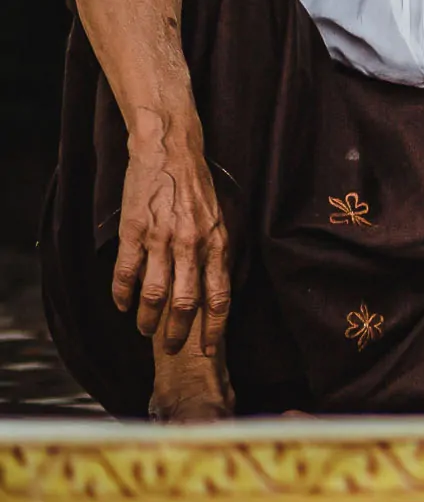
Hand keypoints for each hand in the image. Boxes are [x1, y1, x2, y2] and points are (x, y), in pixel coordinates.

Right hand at [112, 120, 230, 356]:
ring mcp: (161, 239)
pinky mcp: (134, 231)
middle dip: (179, 332)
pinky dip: (121, 295)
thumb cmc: (199, 189)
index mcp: (218, 243)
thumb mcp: (223, 220)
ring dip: (148, 319)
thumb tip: (220, 290)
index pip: (220, 297)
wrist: (171, 152)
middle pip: (186, 303)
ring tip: (145, 331)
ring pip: (154, 293)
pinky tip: (121, 306)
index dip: (213, 327)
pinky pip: (125, 272)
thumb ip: (221, 254)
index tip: (207, 349)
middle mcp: (191, 245)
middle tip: (173, 348)